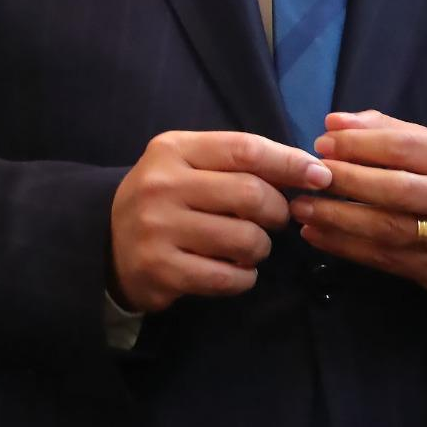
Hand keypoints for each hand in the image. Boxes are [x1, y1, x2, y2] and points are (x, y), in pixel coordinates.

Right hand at [110, 130, 331, 313]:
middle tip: (276, 219)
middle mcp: (163, 185)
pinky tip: (237, 270)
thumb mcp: (189, 164)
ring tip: (251, 246)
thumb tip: (307, 169)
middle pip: (250, 194)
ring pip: (244, 238)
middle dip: (276, 210)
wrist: (107, 244)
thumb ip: (237, 162)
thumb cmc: (166, 198)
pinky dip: (245, 277)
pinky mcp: (161, 271)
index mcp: (173, 149)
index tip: (319, 175)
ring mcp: (159, 229)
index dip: (289, 162)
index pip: (245, 149)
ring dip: (261, 247)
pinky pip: (227, 277)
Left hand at [290, 110, 426, 295]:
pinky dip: (347, 248)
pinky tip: (319, 236)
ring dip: (339, 220)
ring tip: (304, 209)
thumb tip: (334, 123)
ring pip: (389, 231)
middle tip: (310, 176)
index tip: (323, 143)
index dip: (360, 145)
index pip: (405, 149)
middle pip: (397, 191)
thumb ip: (388, 130)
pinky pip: (387, 262)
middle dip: (347, 182)